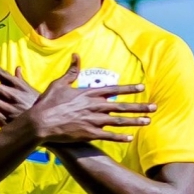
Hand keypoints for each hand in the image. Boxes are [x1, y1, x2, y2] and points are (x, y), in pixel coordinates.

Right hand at [23, 54, 153, 143]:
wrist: (39, 122)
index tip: (142, 87)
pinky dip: (120, 137)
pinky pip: (108, 136)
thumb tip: (76, 55)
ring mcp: (93, 121)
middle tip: (154, 106)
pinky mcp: (89, 133)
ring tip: (148, 121)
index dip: (129, 88)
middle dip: (140, 106)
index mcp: (88, 94)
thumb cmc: (47, 102)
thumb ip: (71, 71)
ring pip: (119, 121)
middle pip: (122, 106)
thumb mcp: (58, 83)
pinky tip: (130, 138)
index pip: (114, 90)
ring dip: (135, 121)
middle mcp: (94, 106)